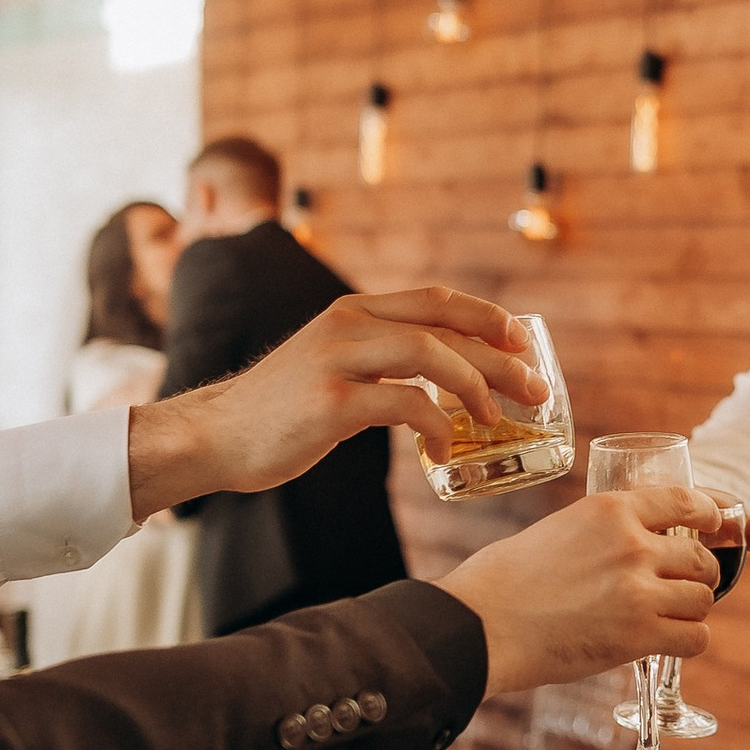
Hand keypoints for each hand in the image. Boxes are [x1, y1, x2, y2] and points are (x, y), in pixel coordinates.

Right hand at [127, 290, 543, 510]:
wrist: (215, 435)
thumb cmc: (280, 410)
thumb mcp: (332, 364)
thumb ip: (379, 359)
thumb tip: (440, 376)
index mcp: (353, 310)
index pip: (436, 299)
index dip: (487, 316)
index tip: (522, 342)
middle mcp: (347, 324)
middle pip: (444, 325)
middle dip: (499, 357)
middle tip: (535, 389)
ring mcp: (337, 360)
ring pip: (430, 354)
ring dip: (475, 386)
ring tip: (495, 417)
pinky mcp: (331, 402)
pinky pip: (405, 406)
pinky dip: (437, 427)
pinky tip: (446, 451)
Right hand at [440, 488, 717, 697]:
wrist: (482, 624)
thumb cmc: (507, 579)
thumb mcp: (562, 528)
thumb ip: (605, 530)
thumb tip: (638, 542)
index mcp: (611, 509)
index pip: (687, 501)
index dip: (712, 514)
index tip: (717, 524)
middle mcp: (633, 544)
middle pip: (702, 559)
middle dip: (697, 577)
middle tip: (679, 590)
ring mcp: (638, 590)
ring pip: (703, 600)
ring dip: (689, 612)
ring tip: (664, 620)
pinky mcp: (638, 635)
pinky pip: (695, 638)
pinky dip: (686, 643)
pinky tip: (664, 644)